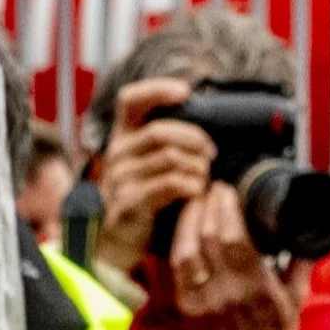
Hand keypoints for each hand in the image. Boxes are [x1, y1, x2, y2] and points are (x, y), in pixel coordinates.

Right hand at [92, 76, 214, 266]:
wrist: (117, 239)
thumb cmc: (143, 196)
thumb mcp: (148, 162)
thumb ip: (168, 141)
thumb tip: (209, 120)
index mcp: (123, 136)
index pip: (131, 100)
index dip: (157, 90)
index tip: (185, 93)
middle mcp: (117, 154)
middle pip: (159, 131)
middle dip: (194, 139)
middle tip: (212, 153)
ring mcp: (121, 179)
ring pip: (169, 158)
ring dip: (197, 167)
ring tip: (205, 177)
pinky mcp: (131, 203)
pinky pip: (170, 184)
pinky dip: (192, 185)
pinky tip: (198, 191)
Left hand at [163, 181, 307, 329]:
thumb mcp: (297, 297)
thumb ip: (301, 262)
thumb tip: (304, 229)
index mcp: (255, 288)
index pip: (233, 238)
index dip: (225, 208)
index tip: (226, 189)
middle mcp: (224, 293)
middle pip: (206, 238)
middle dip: (205, 206)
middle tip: (209, 187)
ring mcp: (200, 301)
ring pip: (184, 251)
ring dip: (186, 221)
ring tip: (193, 201)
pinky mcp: (185, 308)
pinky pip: (173, 269)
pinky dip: (175, 243)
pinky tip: (181, 227)